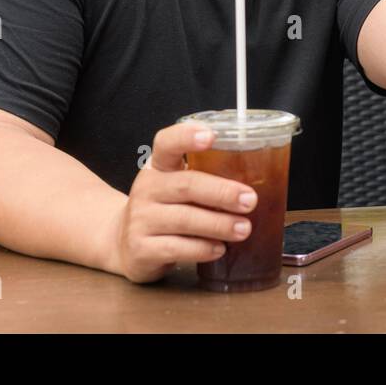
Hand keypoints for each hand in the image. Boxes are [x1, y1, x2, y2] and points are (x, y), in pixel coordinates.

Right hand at [107, 121, 257, 283]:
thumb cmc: (166, 208)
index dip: (186, 136)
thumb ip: (207, 177)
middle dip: (222, 192)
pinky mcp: (141, 249)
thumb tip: (260, 176)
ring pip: (184, 219)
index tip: (211, 135)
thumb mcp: (178, 185)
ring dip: (219, 224)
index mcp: (158, 166)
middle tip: (250, 200)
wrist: (124, 243)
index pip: (166, 143)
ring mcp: (140, 219)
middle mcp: (146, 188)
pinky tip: (220, 249)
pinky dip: (203, 248)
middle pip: (186, 184)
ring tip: (244, 229)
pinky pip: (177, 248)